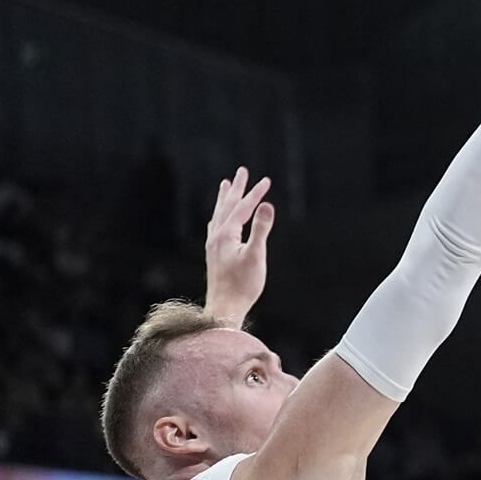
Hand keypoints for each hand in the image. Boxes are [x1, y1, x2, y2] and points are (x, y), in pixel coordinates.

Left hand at [205, 167, 272, 327]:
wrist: (224, 307)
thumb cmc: (243, 285)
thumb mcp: (256, 256)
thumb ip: (261, 229)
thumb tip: (266, 205)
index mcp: (226, 234)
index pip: (243, 208)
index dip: (255, 193)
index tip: (267, 180)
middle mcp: (217, 236)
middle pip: (227, 206)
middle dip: (237, 188)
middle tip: (242, 171)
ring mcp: (213, 245)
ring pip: (219, 214)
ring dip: (225, 199)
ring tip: (226, 185)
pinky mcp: (214, 253)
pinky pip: (215, 226)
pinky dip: (219, 215)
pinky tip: (217, 219)